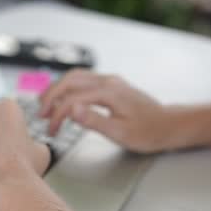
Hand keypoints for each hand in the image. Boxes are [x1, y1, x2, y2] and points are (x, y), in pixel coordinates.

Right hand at [39, 69, 177, 153]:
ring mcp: (110, 81)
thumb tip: (71, 110)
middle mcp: (108, 82)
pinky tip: (64, 100)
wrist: (169, 125)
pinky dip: (68, 88)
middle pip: (69, 80)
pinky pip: (83, 80)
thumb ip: (94, 120)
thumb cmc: (148, 132)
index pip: (73, 99)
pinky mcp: (111, 85)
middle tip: (41, 115)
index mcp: (109, 93)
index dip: (58, 115)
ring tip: (46, 106)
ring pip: (75, 77)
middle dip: (51, 96)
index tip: (52, 130)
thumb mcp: (120, 133)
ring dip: (58, 89)